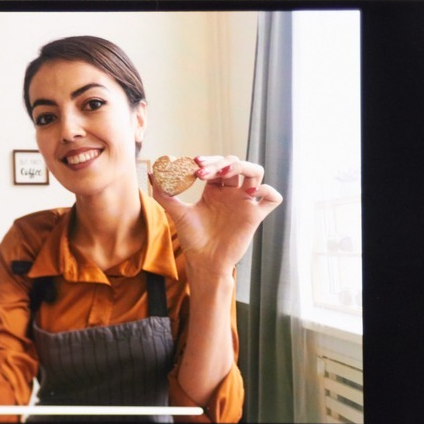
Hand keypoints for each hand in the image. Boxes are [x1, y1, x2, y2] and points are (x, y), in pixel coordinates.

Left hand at [151, 155, 281, 276]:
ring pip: (256, 172)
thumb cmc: (193, 239)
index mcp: (215, 190)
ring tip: (226, 173)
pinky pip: (272, 198)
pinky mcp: (256, 216)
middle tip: (203, 170)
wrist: (204, 262)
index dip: (209, 161)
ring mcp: (245, 203)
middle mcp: (232, 193)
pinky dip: (267, 190)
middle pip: (236, 163)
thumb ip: (165, 194)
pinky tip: (250, 194)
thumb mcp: (177, 213)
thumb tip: (151, 173)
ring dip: (244, 166)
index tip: (194, 165)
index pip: (218, 164)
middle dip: (221, 162)